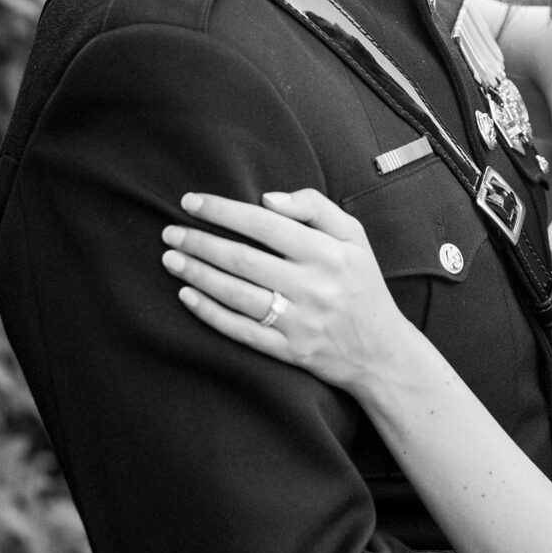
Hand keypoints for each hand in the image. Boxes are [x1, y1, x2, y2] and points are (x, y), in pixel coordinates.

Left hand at [164, 189, 404, 395]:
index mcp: (328, 253)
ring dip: (198, 275)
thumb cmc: (362, 285)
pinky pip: (241, 331)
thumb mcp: (354, 236)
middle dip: (200, 242)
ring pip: (236, 295)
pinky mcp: (288, 352)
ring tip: (171, 259)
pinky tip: (187, 296)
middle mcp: (312, 286)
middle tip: (170, 232)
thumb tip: (266, 200)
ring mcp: (299, 322)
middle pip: (243, 259)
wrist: (381, 352)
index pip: (264, 225)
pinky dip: (210, 313)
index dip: (224, 211)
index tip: (192, 202)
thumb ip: (315, 207)